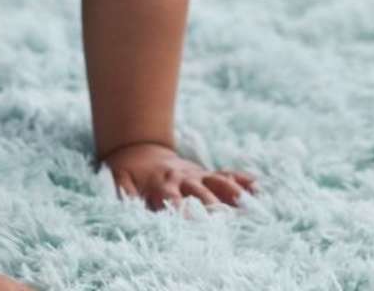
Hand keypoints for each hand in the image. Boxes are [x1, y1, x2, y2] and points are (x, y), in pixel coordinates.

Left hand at [101, 141, 259, 212]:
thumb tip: (128, 209)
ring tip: (247, 205)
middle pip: (201, 194)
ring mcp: (196, 175)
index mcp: (161, 183)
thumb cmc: (127, 173)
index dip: (183, 212)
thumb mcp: (117, 181)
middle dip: (213, 207)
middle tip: (226, 220)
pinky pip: (225, 174)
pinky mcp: (205, 174)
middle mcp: (182, 178)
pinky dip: (241, 179)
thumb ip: (124, 195)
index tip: (193, 223)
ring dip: (232, 193)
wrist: (139, 149)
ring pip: (217, 182)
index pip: (174, 200)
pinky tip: (256, 187)